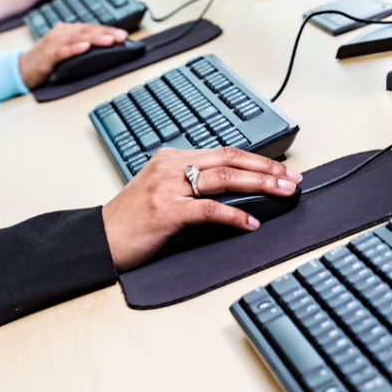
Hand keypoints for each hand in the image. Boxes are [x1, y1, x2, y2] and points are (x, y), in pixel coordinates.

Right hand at [18, 23, 127, 89]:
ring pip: (77, 39)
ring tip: (110, 40)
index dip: (108, 29)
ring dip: (95, 39)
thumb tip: (106, 46)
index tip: (124, 34)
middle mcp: (60, 33)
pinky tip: (85, 48)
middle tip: (122, 36)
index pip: (90, 27)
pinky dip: (74, 49)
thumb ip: (82, 45)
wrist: (21, 69)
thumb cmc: (46, 59)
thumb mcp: (66, 49)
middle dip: (106, 33)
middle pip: (86, 31)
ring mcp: (52, 44)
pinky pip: (62, 51)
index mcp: (66, 30)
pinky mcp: (46, 57)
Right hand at [101, 147, 302, 271]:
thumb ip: (191, 183)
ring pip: (225, 178)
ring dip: (260, 185)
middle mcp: (171, 166)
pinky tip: (251, 223)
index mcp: (171, 157)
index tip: (282, 170)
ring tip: (282, 192)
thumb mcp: (161, 191)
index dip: (258, 160)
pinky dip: (235, 216)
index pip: (224, 151)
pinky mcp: (166, 211)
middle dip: (267, 168)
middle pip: (230, 159)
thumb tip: (234, 189)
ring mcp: (168, 187)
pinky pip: (209, 209)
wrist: (98, 239)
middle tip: (293, 178)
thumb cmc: (131, 221)